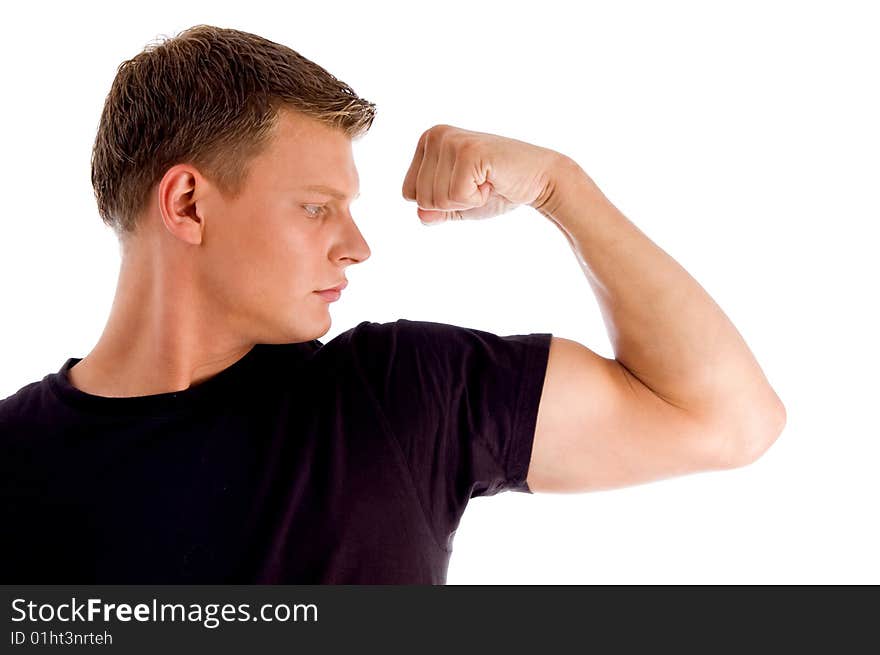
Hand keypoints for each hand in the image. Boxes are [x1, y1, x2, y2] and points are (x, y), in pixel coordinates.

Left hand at [401, 124, 563, 224]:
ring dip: (466, 201)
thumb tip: (421, 215)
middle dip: (453, 203)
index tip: (465, 186)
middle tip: (479, 184)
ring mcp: (450, 141)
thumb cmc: (498, 190)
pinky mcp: (468, 152)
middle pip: (421, 198)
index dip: (439, 203)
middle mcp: (435, 135)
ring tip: (486, 181)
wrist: (538, 181)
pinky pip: (456, 197)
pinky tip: (492, 181)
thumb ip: (434, 211)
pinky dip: (477, 199)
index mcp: (427, 142)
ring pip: (436, 199)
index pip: (408, 194)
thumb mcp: (457, 204)